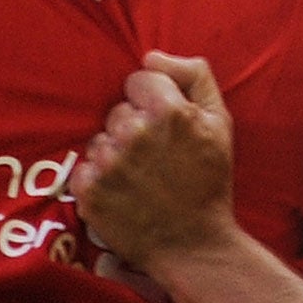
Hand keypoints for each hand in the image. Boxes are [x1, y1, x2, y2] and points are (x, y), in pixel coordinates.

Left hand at [71, 52, 238, 272]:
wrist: (195, 246)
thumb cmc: (210, 182)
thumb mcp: (220, 122)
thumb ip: (193, 75)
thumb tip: (150, 56)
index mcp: (168, 110)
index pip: (139, 79)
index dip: (153, 102)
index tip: (167, 128)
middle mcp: (134, 132)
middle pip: (118, 111)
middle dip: (134, 128)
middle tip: (157, 160)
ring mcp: (109, 162)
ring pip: (100, 140)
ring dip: (115, 155)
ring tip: (141, 180)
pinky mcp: (89, 191)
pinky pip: (83, 169)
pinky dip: (98, 181)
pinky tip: (124, 195)